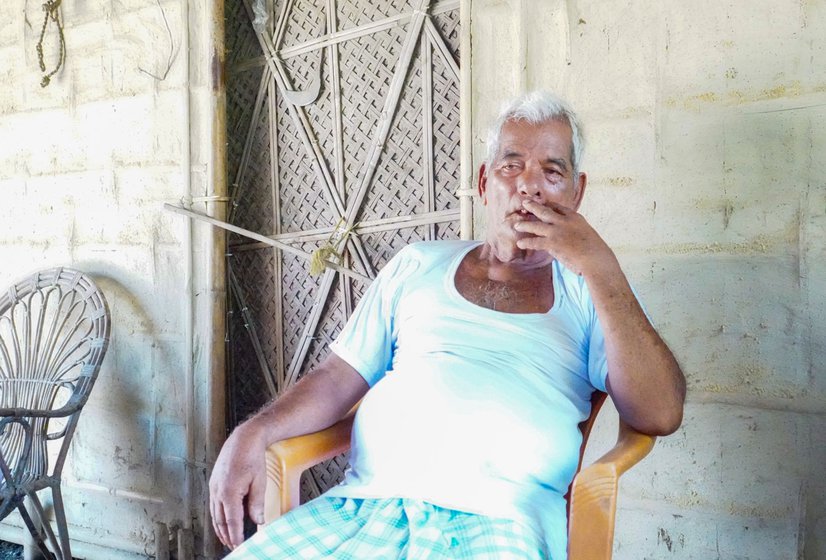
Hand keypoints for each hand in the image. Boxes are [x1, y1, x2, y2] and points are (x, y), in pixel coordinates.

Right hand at [208, 421, 267, 549]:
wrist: (243, 438)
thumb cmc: (252, 457)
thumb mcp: (259, 482)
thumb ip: (257, 503)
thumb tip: (258, 521)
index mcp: (229, 492)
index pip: (232, 521)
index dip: (235, 535)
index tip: (239, 545)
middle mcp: (217, 491)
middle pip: (220, 520)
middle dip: (226, 535)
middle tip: (233, 545)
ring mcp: (214, 486)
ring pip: (215, 514)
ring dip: (220, 527)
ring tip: (226, 537)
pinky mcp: (214, 482)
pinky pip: (214, 504)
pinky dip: (218, 515)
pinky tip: (223, 519)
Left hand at [514, 200, 616, 276]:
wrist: (596, 259)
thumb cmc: (596, 252)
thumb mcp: (588, 235)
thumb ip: (577, 233)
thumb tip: (571, 238)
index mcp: (575, 218)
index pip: (560, 208)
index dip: (549, 205)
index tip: (543, 203)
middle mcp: (565, 221)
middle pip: (545, 211)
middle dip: (534, 207)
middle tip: (525, 203)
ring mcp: (558, 231)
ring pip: (537, 225)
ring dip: (525, 224)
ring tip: (517, 224)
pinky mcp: (552, 243)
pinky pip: (535, 242)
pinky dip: (526, 242)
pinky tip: (520, 243)